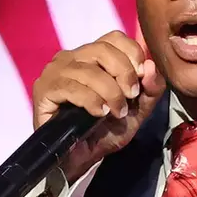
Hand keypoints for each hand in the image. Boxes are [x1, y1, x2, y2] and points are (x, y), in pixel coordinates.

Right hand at [32, 31, 166, 183]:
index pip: (114, 37)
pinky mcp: (44, 90)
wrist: (80, 159)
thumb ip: (150, 89)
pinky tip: (99, 114)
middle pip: (102, 49)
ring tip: (116, 111)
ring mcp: (55, 72)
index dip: (132, 52)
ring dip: (110, 92)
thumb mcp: (137, 111)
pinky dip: (91, 100)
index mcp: (93, 56)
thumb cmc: (105, 131)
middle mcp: (71, 58)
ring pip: (88, 70)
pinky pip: (71, 87)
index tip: (142, 76)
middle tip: (132, 96)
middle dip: (124, 72)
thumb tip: (152, 66)